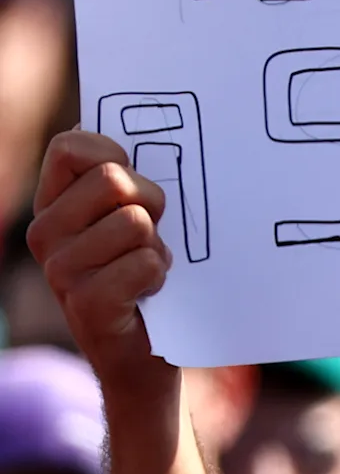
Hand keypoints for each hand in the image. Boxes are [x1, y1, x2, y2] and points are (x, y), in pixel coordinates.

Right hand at [29, 130, 173, 398]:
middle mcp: (46, 234)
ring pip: (135, 222)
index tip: (132, 178)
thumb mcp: (136, 213)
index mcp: (54, 204)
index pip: (71, 147)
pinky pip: (143, 263)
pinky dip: (159, 275)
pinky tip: (148, 293)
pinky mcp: (86, 306)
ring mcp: (60, 272)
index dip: (112, 153)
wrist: (147, 352)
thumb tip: (95, 121)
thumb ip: (122, 174)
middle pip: (114, 180)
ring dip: (157, 245)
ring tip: (147, 266)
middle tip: (151, 233)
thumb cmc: (147, 269)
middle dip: (152, 201)